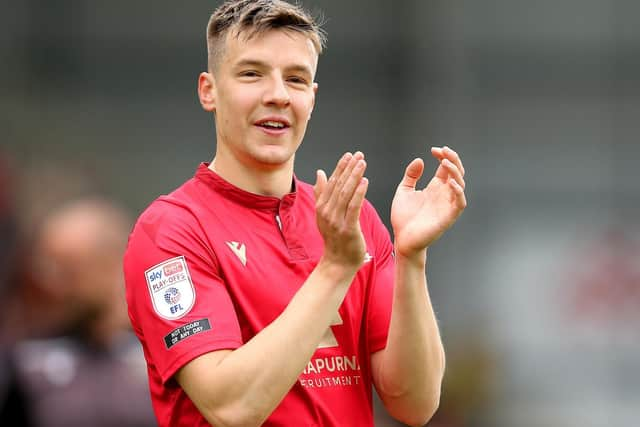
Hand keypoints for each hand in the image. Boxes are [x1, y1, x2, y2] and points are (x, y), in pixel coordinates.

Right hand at [314, 152, 368, 268]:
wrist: (338, 262)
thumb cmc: (335, 238)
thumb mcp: (324, 214)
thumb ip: (321, 193)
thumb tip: (319, 172)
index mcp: (321, 207)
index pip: (331, 182)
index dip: (340, 167)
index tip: (349, 155)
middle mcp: (327, 212)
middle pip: (339, 185)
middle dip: (349, 168)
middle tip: (359, 154)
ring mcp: (336, 220)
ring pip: (346, 193)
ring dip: (354, 176)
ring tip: (362, 163)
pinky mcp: (348, 228)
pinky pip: (353, 207)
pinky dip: (359, 193)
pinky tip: (364, 182)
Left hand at [391, 146, 466, 258]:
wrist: (402, 239)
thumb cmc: (403, 217)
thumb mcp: (404, 191)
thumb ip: (411, 176)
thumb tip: (420, 160)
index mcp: (435, 187)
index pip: (446, 168)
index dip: (444, 156)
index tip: (434, 150)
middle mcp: (444, 194)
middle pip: (456, 172)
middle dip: (453, 159)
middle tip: (443, 150)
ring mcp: (447, 205)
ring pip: (460, 184)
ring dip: (455, 172)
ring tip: (445, 162)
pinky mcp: (448, 217)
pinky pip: (460, 203)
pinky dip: (459, 192)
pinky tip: (450, 183)